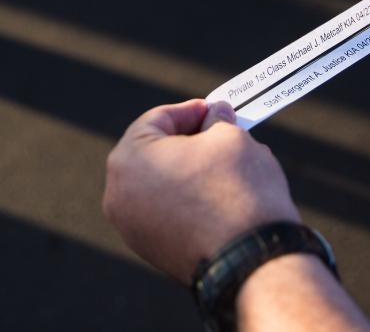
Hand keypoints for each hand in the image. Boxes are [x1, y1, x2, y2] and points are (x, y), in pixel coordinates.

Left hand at [103, 99, 299, 283]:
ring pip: (162, 184)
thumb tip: (216, 115)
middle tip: (221, 133)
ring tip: (226, 165)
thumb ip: (217, 121)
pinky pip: (168, 212)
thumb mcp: (231, 137)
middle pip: (154, 153)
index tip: (216, 109)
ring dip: (190, 171)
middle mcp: (119, 195)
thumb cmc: (237, 190)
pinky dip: (189, 200)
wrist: (250, 259)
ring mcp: (132, 228)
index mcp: (127, 159)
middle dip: (189, 140)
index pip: (157, 120)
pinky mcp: (152, 252)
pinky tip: (220, 196)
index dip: (191, 111)